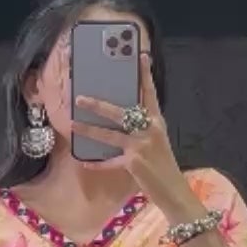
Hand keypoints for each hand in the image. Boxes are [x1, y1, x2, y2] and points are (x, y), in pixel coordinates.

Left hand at [73, 50, 201, 222]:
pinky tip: (85, 162)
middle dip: (99, 105)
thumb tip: (120, 118)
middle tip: (80, 98)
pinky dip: (98, 163)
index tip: (141, 56)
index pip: (150, 94)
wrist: (174, 190)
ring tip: (73, 124)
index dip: (145, 75)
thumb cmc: (163, 164)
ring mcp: (141, 146)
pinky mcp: (134, 162)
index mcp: (157, 121)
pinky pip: (110, 161)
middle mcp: (150, 129)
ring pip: (110, 134)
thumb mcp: (157, 141)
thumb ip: (142, 128)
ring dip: (89, 130)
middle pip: (121, 112)